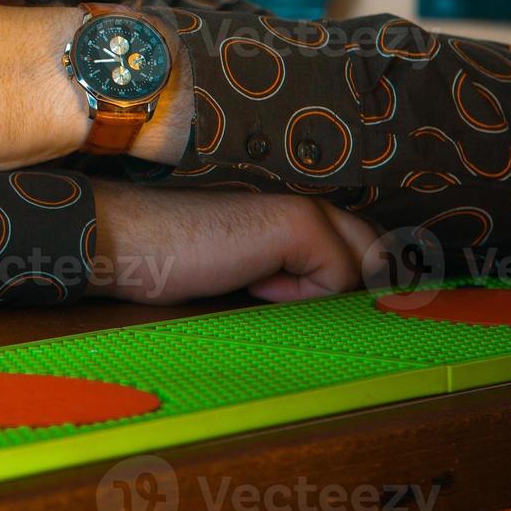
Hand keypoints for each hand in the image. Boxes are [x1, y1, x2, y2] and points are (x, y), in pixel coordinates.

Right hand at [87, 181, 384, 304]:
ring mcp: (307, 208)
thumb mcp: (250, 275)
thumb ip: (296, 276)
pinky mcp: (298, 224)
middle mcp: (310, 201)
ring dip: (325, 294)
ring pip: (366, 267)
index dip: (365, 281)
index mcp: (298, 212)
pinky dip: (300, 296)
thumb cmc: (176, 263)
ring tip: (266, 289)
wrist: (130, 242)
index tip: (342, 309)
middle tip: (298, 307)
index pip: (368, 246)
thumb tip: (349, 306)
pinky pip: (338, 278)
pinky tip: (252, 282)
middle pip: (380, 253)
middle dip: (359, 290)